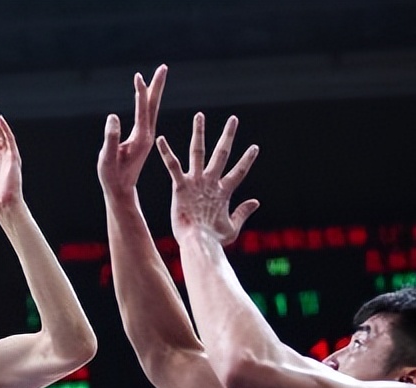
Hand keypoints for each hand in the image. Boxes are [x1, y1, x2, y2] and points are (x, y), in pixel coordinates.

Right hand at [97, 65, 166, 193]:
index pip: (142, 109)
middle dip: (157, 86)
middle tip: (163, 67)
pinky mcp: (142, 140)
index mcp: (141, 138)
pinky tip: (144, 98)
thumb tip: (113, 117)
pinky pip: (145, 116)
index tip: (138, 75)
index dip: (140, 92)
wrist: (121, 191)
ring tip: (155, 77)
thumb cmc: (112, 176)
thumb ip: (110, 138)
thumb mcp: (107, 158)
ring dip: (153, 92)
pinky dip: (145, 103)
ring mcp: (146, 137)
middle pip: (153, 105)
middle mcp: (147, 135)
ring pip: (151, 110)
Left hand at [156, 113, 259, 245]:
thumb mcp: (232, 227)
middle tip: (233, 119)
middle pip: (222, 154)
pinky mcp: (180, 186)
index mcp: (224, 192)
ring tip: (199, 116)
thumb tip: (256, 202)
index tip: (254, 147)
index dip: (247, 159)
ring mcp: (196, 182)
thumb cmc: (214, 240)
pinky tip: (159, 138)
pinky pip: (172, 165)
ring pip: (198, 152)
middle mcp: (211, 182)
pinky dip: (166, 152)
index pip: (239, 172)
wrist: (199, 244)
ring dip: (199, 132)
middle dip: (228, 135)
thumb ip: (243, 213)